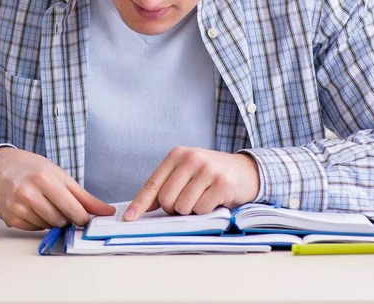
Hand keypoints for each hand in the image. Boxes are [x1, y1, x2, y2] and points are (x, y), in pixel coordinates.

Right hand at [0, 148, 114, 230]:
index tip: (86, 218)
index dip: (82, 217)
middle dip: (67, 217)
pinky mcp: (11, 218)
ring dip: (53, 220)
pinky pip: (35, 229)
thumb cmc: (33, 168)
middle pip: (60, 220)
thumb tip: (106, 211)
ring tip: (47, 203)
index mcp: (45, 179)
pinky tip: (35, 208)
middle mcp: (29, 193)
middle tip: (64, 206)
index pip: (71, 208)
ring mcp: (18, 207)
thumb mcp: (60, 175)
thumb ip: (84, 196)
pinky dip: (39, 222)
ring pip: (48, 226)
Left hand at [123, 147, 259, 221]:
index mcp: (177, 154)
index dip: (139, 204)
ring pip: (183, 207)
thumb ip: (166, 185)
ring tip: (202, 198)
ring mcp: (207, 170)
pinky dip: (206, 211)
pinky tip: (214, 199)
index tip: (128, 219)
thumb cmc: (210, 174)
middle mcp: (191, 158)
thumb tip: (141, 209)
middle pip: (166, 200)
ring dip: (191, 210)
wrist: (245, 170)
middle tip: (188, 201)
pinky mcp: (221, 183)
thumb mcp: (186, 171)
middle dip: (174, 209)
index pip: (153, 183)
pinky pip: (202, 210)